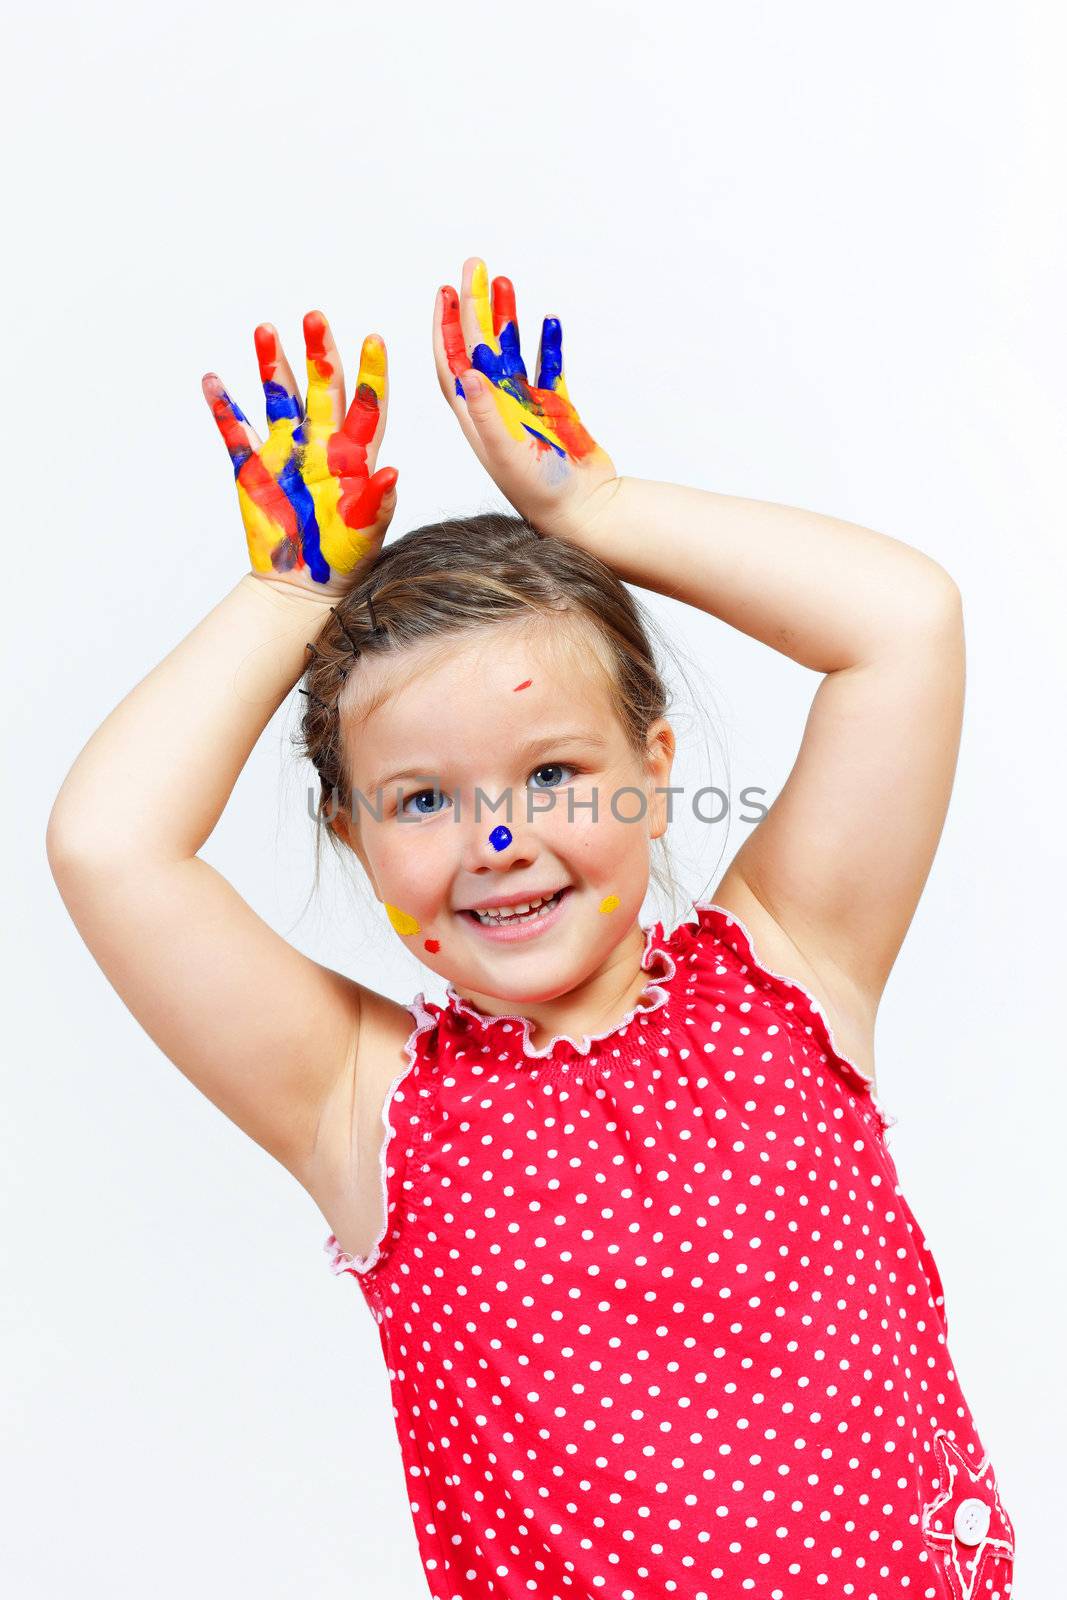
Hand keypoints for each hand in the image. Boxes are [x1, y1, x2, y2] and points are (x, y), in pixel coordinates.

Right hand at [203, 310, 397, 596]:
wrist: (302, 585)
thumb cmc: (343, 558)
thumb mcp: (368, 534)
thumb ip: (379, 503)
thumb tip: (393, 473)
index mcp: (355, 456)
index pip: (368, 406)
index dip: (371, 374)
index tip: (374, 339)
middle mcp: (321, 444)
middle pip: (322, 389)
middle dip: (319, 353)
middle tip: (315, 317)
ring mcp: (286, 452)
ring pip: (279, 398)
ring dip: (273, 365)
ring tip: (266, 330)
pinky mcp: (253, 468)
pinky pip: (236, 432)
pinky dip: (223, 408)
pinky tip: (213, 380)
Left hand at [433, 256, 618, 538]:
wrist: (586, 511)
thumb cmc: (541, 492)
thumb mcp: (506, 453)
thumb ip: (486, 414)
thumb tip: (466, 373)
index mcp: (477, 418)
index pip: (452, 365)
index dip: (446, 329)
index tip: (446, 292)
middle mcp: (497, 409)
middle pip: (478, 349)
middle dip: (474, 307)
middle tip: (474, 266)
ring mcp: (527, 408)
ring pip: (511, 353)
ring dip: (506, 318)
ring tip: (505, 282)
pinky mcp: (556, 411)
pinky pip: (548, 369)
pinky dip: (547, 345)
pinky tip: (548, 322)